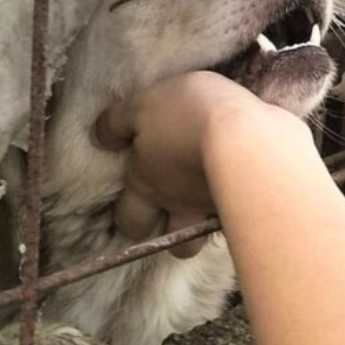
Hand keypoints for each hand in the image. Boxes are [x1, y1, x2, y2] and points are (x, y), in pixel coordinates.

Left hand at [92, 71, 266, 258]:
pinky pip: (231, 214)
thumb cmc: (187, 115)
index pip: (128, 219)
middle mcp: (175, 204)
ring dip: (195, 228)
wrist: (244, 134)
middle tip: (166, 212)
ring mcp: (210, 207)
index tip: (133, 202)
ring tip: (200, 206)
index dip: (129, 216)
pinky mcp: (244, 204)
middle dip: (161, 231)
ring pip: (198, 238)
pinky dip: (229, 207)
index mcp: (145, 184)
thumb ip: (117, 123)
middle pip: (163, 239)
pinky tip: (236, 189)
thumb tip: (100, 139)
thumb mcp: (143, 105)